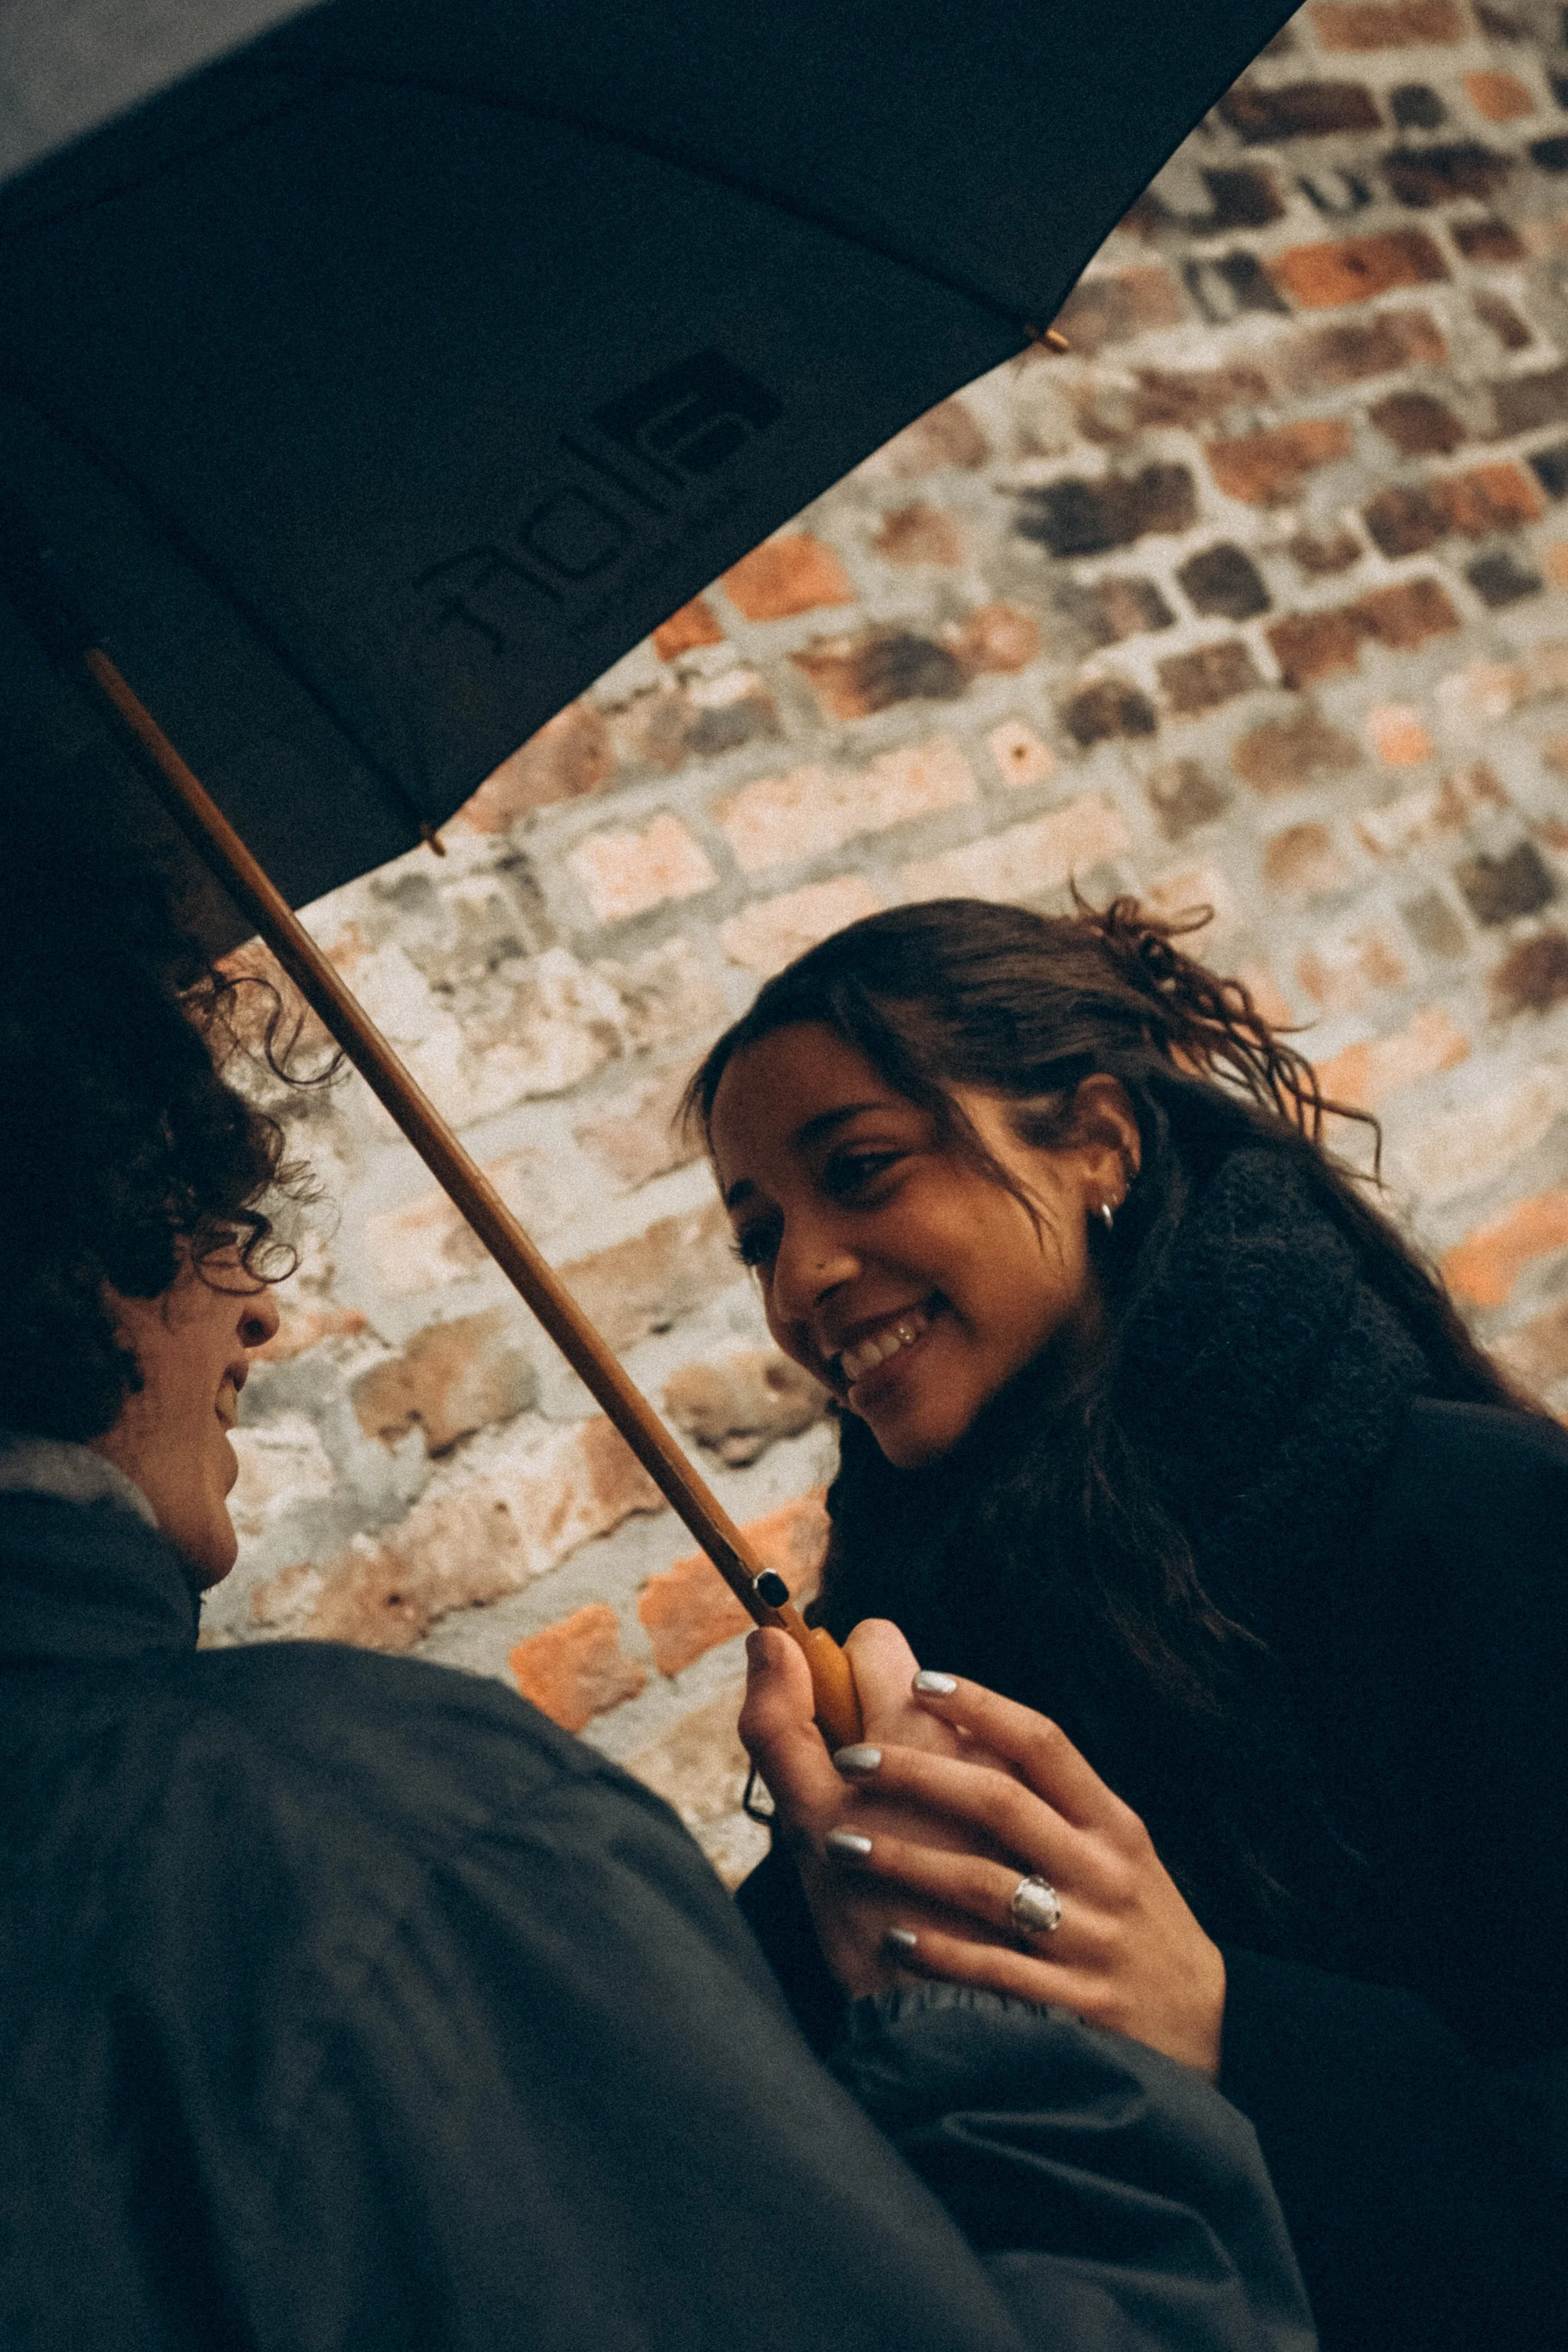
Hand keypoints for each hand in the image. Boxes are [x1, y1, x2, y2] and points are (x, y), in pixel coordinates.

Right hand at [740, 1619, 1012, 2001]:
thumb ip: (780, 1727)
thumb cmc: (877, 1930)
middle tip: (865, 1805)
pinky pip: (1018, 1804)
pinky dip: (984, 1825)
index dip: (843, 1677)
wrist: (972, 2031)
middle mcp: (981, 1742)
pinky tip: (962, 1877)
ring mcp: (1029, 1786)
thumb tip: (768, 1637)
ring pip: (967, 1750)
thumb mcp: (809, 1829)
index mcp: (913, 1725)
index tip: (830, 1734)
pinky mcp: (1064, 1837)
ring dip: (935, 1782)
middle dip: (888, 1736)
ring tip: (915, 1849)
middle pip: (920, 1694)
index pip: (875, 1642)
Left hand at [828, 1671, 1226, 2079]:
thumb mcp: (1117, 1851)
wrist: (1207, 2032)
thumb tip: (968, 1729)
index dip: (982, 1705)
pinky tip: (890, 1936)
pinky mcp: (1075, 2005)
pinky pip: (993, 1968)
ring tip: (840, 1843)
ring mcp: (1090, 1940)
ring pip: (985, 1884)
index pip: (1044, 1743)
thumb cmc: (1136, 1924)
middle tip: (850, 1759)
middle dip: (917, 1774)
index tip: (919, 1679)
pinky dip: (939, 1950)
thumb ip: (1057, 1800)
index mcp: (1113, 1825)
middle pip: (1000, 1802)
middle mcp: (1104, 1872)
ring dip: (905, 1860)